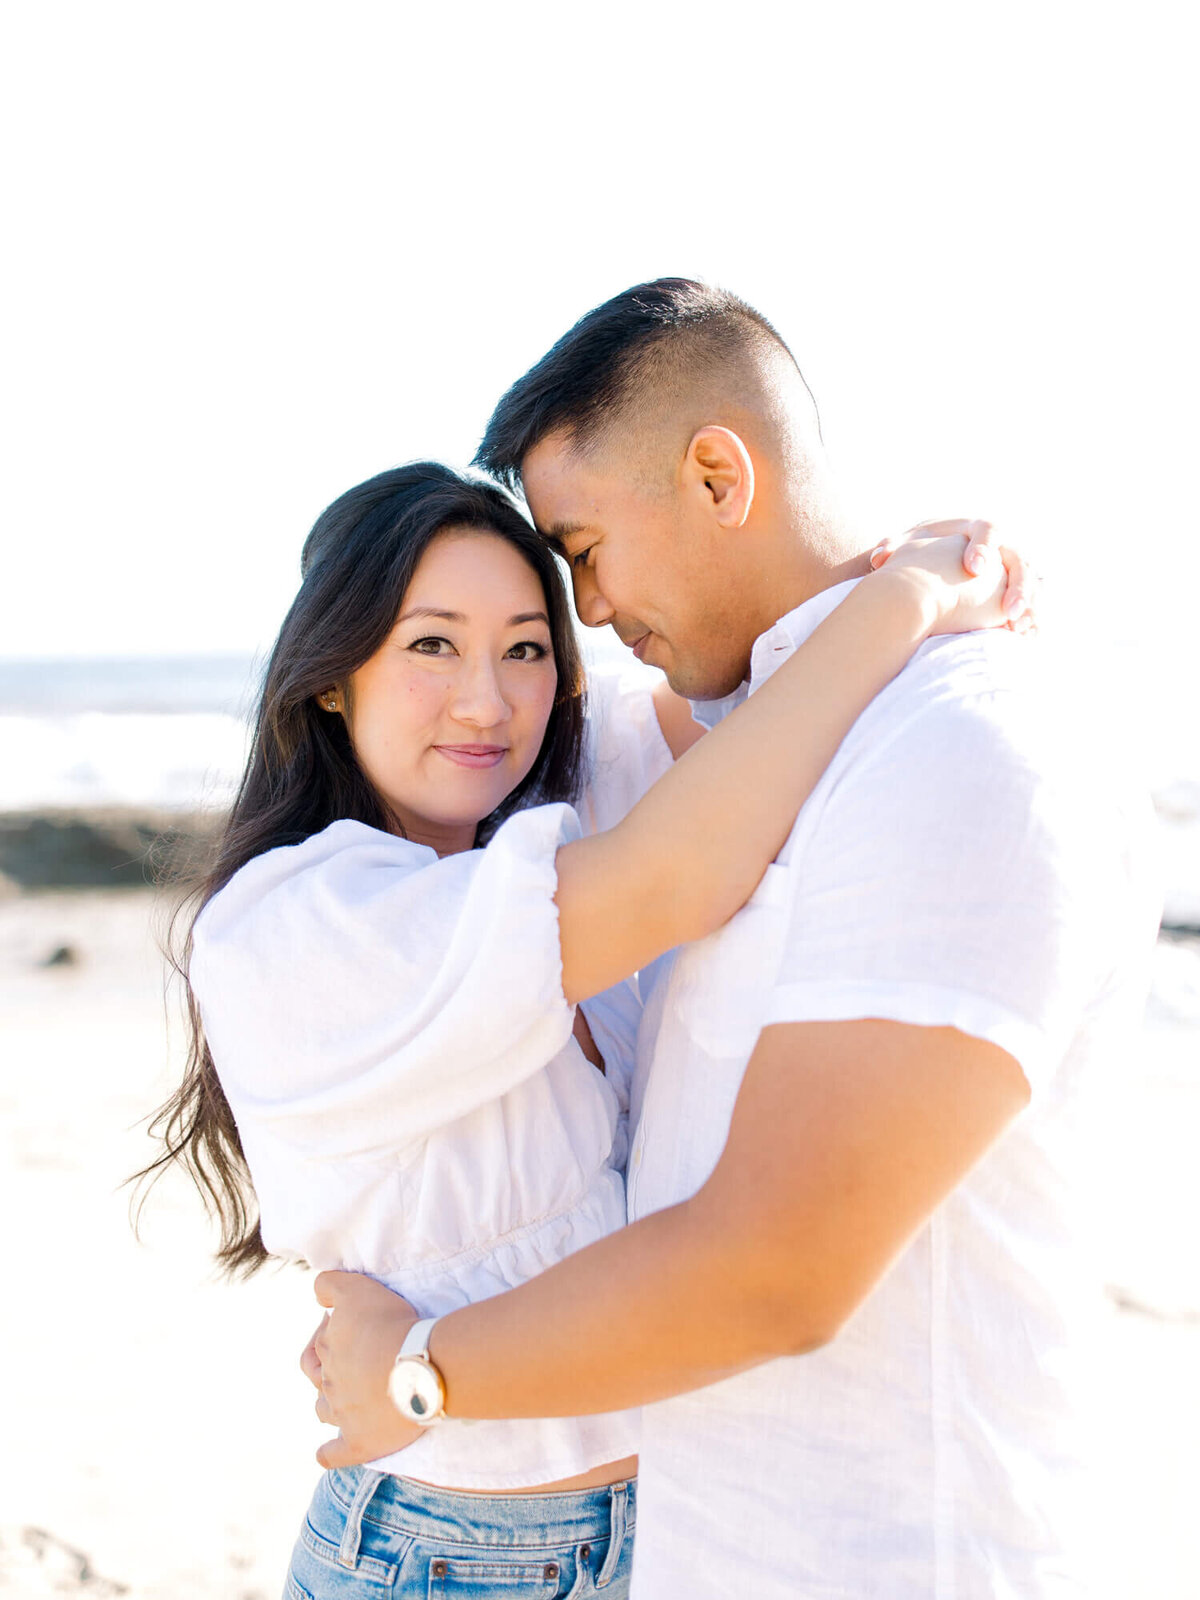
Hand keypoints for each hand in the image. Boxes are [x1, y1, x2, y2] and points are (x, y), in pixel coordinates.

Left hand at [301, 1270, 423, 1469]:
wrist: (416, 1368)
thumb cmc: (390, 1325)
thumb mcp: (357, 1290)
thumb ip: (331, 1285)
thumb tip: (316, 1292)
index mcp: (327, 1350)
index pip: (320, 1340)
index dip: (335, 1328)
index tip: (355, 1323)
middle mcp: (329, 1383)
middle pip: (319, 1373)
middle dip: (332, 1360)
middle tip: (356, 1351)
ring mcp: (342, 1416)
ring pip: (323, 1410)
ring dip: (327, 1403)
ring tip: (344, 1395)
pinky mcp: (358, 1442)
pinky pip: (334, 1453)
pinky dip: (328, 1453)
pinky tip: (325, 1452)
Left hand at [870, 519, 1038, 633]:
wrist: (938, 559)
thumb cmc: (920, 551)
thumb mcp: (907, 545)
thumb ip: (893, 547)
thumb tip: (879, 558)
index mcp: (974, 530)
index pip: (987, 531)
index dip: (984, 548)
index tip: (973, 569)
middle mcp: (1001, 546)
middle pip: (1020, 560)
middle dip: (1018, 586)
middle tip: (1009, 612)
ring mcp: (1012, 568)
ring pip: (1033, 584)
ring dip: (1030, 607)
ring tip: (1019, 630)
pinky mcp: (1016, 588)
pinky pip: (1032, 604)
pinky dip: (1031, 620)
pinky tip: (1026, 638)